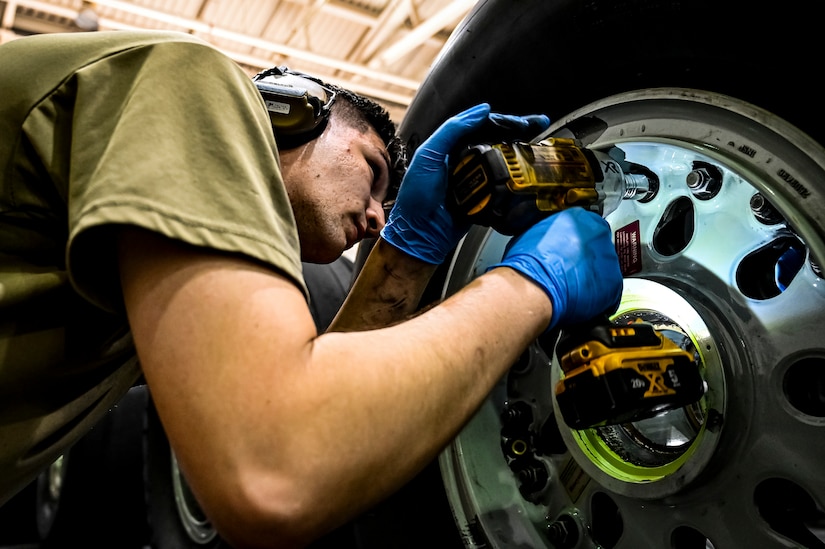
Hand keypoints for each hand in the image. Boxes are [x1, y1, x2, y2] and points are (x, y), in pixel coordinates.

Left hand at [380, 103, 549, 263]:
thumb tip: (481, 111)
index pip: (482, 125)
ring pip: (503, 159)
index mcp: (452, 145)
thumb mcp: (429, 155)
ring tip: (539, 145)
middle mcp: (466, 158)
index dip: (503, 121)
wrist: (419, 233)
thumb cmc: (416, 197)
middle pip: (497, 139)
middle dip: (519, 131)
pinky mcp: (484, 196)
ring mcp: (476, 177)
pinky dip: (517, 176)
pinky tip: (530, 170)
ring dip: (522, 151)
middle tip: (540, 125)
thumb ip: (452, 129)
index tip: (522, 121)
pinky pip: (503, 183)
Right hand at [489, 208, 622, 330]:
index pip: (588, 225)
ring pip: (605, 269)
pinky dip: (599, 298)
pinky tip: (580, 300)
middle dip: (587, 259)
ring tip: (573, 288)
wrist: (534, 287)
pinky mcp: (614, 284)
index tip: (571, 251)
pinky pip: (610, 292)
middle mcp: (599, 235)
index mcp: (579, 218)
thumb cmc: (528, 263)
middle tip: (570, 271)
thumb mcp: (533, 234)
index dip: (578, 241)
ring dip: (593, 278)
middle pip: (598, 246)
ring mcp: (609, 260)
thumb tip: (549, 241)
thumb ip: (551, 233)